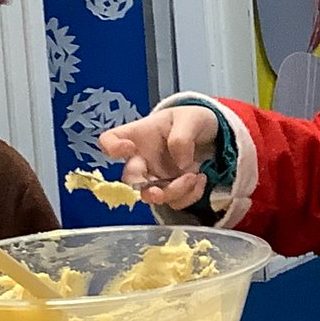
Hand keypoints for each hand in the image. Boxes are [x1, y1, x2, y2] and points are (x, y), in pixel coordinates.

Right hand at [99, 106, 219, 209]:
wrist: (209, 135)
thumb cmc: (192, 121)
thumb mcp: (191, 119)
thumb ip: (182, 138)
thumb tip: (181, 164)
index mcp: (139, 135)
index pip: (110, 140)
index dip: (112, 147)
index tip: (128, 147)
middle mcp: (142, 159)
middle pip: (129, 179)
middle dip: (144, 189)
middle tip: (160, 193)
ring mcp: (155, 177)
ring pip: (153, 195)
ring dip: (175, 192)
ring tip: (195, 176)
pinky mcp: (171, 189)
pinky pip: (174, 201)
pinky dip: (190, 196)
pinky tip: (201, 179)